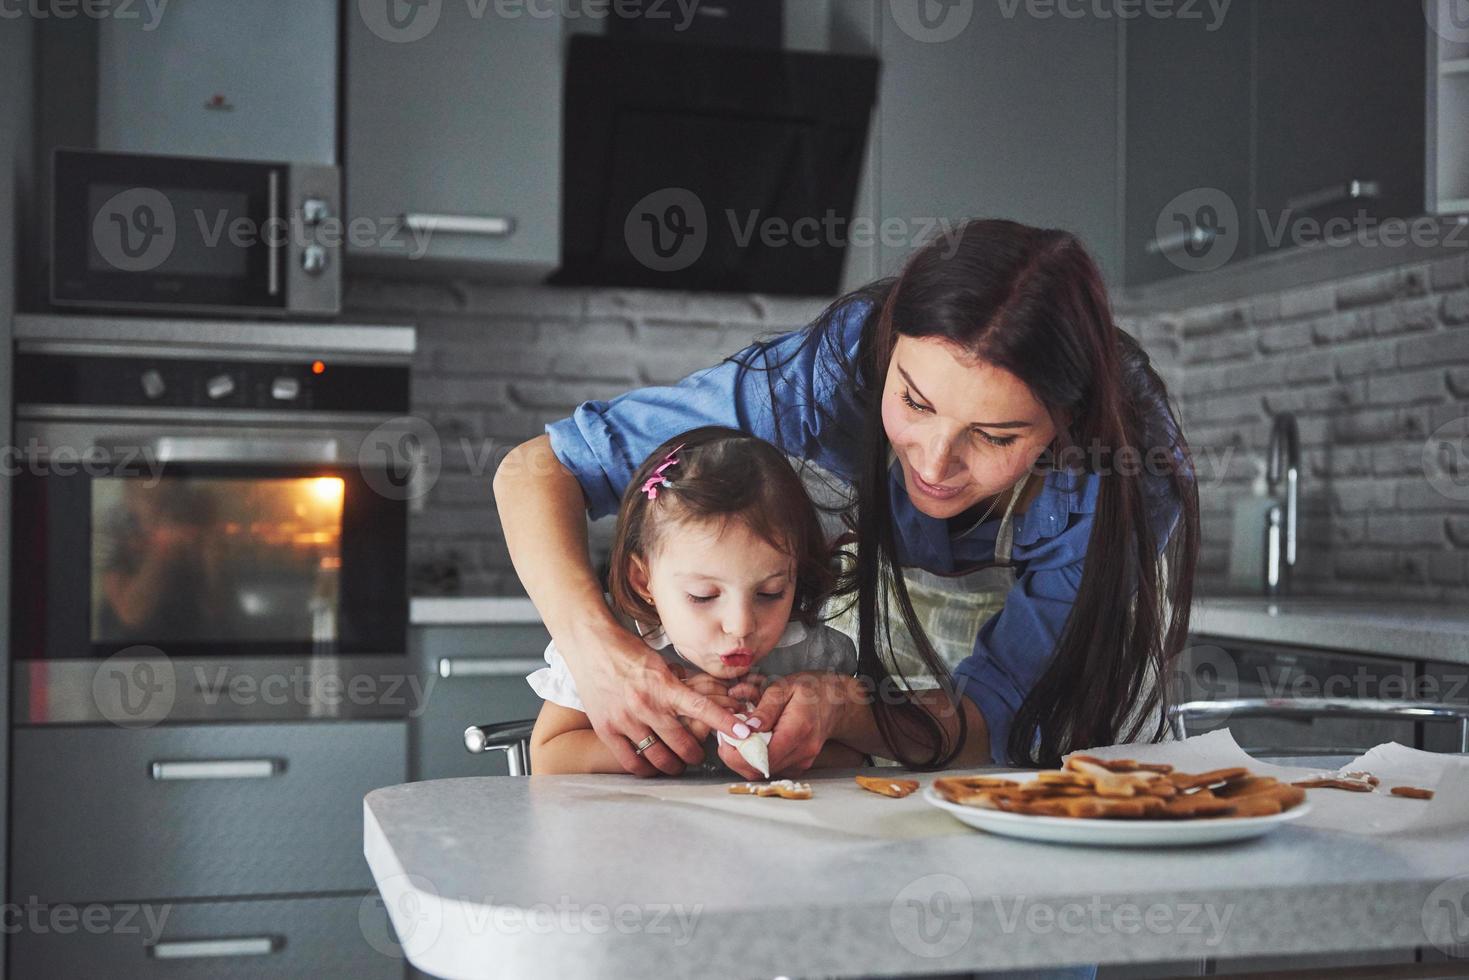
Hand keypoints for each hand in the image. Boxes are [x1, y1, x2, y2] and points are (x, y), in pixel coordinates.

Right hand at [562, 621, 746, 777]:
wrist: (589, 645)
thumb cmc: (626, 651)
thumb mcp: (660, 661)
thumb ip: (678, 683)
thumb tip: (697, 695)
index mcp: (664, 686)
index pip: (701, 708)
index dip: (723, 723)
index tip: (742, 733)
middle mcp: (646, 705)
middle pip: (682, 744)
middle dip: (696, 754)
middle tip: (698, 755)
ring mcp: (626, 720)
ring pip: (658, 757)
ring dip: (673, 765)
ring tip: (677, 765)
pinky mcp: (607, 729)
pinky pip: (631, 761)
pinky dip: (646, 769)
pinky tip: (652, 767)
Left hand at [733, 672, 862, 777]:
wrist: (835, 702)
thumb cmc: (809, 690)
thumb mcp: (784, 687)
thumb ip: (765, 708)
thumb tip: (747, 728)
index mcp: (798, 730)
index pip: (763, 757)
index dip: (738, 754)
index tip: (725, 739)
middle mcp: (802, 752)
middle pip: (759, 769)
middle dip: (736, 757)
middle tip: (726, 738)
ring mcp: (802, 761)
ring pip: (762, 772)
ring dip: (744, 758)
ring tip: (739, 737)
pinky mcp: (798, 765)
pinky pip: (771, 769)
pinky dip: (756, 759)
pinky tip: (754, 742)